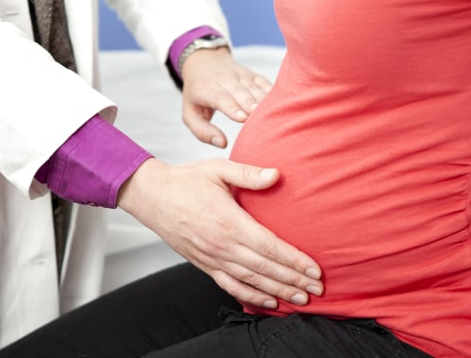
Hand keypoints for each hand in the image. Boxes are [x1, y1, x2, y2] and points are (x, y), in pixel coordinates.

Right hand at [116, 157, 323, 308]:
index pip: (269, 246)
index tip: (314, 270)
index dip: (294, 260)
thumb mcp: (218, 169)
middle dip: (293, 280)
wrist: (152, 196)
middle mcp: (221, 244)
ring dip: (277, 291)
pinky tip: (268, 302)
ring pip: (250, 281)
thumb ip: (249, 173)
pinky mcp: (203, 264)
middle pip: (265, 268)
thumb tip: (277, 174)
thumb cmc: (186, 181)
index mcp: (229, 221)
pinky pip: (230, 285)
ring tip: (300, 299)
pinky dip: (250, 296)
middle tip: (318, 290)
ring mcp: (212, 257)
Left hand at [180, 47, 272, 147]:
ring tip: (275, 113)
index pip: (221, 98)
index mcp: (207, 89)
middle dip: (251, 104)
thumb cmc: (197, 94)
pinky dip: (273, 92)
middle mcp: (226, 80)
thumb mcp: (190, 113)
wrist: (204, 62)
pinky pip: (265, 83)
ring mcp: (242, 76)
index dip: (232, 107)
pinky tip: (283, 103)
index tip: (242, 118)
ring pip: (255, 88)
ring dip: (265, 100)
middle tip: (260, 117)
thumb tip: (223, 143)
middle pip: (241, 92)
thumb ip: (203, 131)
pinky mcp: (254, 76)